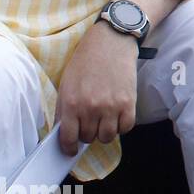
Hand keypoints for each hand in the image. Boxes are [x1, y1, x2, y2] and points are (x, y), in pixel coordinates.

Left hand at [56, 23, 139, 153]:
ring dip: (105, 132)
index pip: (68, 138)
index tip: (71, 150)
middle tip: (89, 125)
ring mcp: (111, 106)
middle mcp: (90, 108)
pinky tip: (117, 117)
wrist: (111, 43)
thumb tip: (66, 132)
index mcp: (70, 103)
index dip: (68, 148)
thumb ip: (65, 109)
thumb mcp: (67, 84)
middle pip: (89, 138)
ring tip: (104, 122)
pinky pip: (126, 128)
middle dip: (88, 135)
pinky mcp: (129, 103)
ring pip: (107, 137)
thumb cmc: (85, 62)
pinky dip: (121, 127)